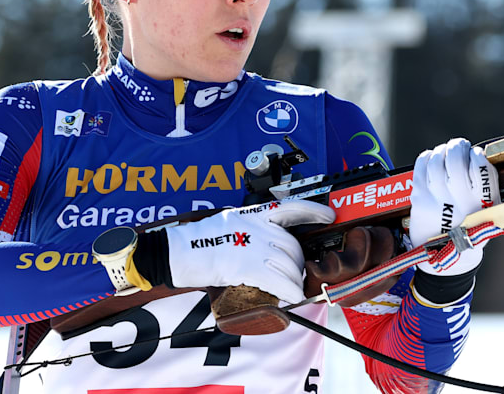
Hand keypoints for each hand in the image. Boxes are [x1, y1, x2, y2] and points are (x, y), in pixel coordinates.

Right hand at [164, 199, 334, 303]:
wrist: (174, 251)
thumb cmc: (196, 241)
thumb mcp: (228, 224)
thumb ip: (249, 230)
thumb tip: (267, 246)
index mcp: (251, 214)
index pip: (290, 207)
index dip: (314, 211)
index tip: (329, 215)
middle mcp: (256, 226)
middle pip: (292, 245)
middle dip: (298, 263)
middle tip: (294, 274)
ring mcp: (253, 244)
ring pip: (289, 263)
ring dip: (294, 279)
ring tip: (291, 287)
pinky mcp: (247, 264)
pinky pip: (278, 279)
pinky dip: (289, 290)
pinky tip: (291, 296)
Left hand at [410, 138, 499, 274]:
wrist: (446, 260)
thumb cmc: (469, 232)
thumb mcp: (489, 215)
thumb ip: (487, 189)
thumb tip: (476, 156)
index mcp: (483, 205)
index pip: (482, 168)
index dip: (477, 154)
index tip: (475, 153)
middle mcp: (461, 201)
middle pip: (456, 160)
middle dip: (458, 146)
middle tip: (459, 146)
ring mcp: (438, 200)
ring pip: (437, 161)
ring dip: (442, 150)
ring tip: (446, 152)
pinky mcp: (420, 200)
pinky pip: (421, 167)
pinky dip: (426, 157)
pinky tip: (431, 159)